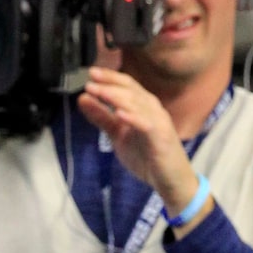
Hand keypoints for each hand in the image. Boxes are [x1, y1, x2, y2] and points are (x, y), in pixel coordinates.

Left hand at [76, 68, 199, 217]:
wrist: (169, 179)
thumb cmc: (147, 155)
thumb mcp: (117, 134)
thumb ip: (102, 117)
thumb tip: (83, 99)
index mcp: (142, 106)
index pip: (126, 86)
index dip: (109, 78)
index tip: (91, 73)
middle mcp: (151, 109)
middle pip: (131, 90)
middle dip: (110, 84)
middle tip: (91, 80)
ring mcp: (158, 122)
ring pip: (137, 104)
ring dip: (117, 97)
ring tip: (99, 92)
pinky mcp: (161, 137)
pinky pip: (147, 125)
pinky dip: (134, 118)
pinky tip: (120, 114)